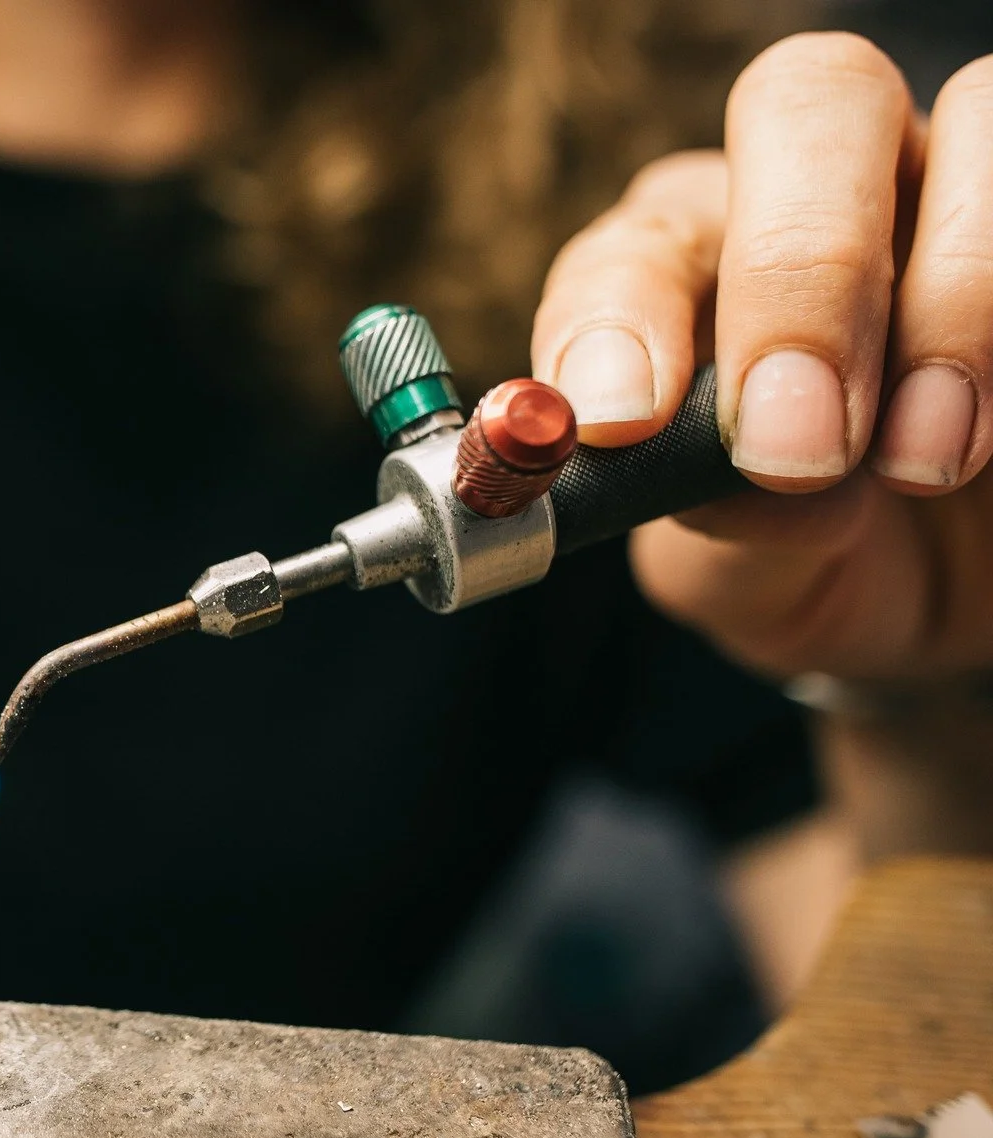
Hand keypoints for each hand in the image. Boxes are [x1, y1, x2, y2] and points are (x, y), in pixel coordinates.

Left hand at [532, 35, 992, 679]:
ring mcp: (956, 189)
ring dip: (954, 296)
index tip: (624, 419)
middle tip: (800, 446)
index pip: (636, 241)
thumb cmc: (821, 567)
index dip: (619, 312)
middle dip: (803, 266)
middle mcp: (821, 195)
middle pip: (808, 103)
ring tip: (924, 462)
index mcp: (691, 266)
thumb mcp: (740, 579)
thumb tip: (755, 482)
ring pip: (974, 115)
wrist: (948, 594)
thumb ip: (720, 532)